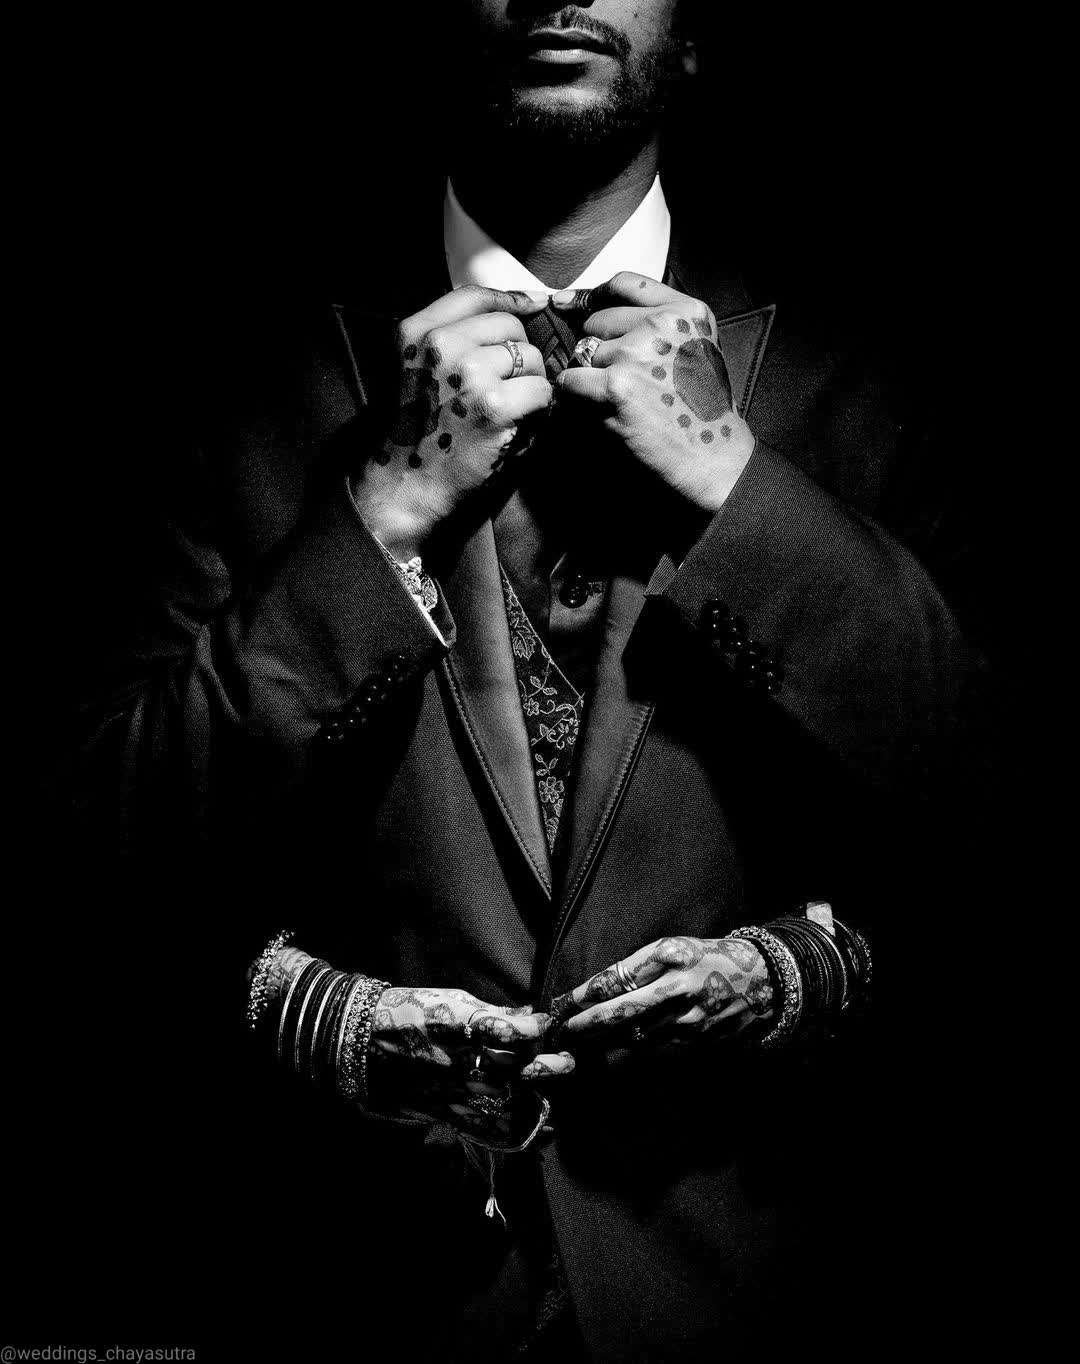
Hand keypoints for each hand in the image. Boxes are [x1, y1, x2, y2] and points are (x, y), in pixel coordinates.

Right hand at [352, 285, 553, 560]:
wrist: (408, 486)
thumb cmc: (420, 432)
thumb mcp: (419, 369)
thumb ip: (457, 337)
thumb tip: (523, 307)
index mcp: (417, 332)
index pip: (476, 295)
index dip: (511, 301)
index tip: (533, 307)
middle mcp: (441, 345)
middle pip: (511, 327)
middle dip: (519, 356)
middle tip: (506, 390)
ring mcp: (469, 373)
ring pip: (531, 358)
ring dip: (531, 384)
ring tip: (508, 410)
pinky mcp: (495, 406)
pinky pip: (541, 391)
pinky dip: (539, 410)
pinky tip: (516, 426)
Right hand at [368, 986, 573, 1142]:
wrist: (363, 1044)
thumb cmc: (411, 1013)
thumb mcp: (453, 1001)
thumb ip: (494, 1014)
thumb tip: (530, 1015)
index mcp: (463, 1028)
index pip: (515, 1032)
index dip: (538, 1028)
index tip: (549, 1023)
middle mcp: (462, 1063)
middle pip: (520, 1071)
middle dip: (549, 1066)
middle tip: (566, 1061)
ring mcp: (455, 1092)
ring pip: (510, 1103)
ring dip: (538, 1100)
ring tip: (554, 1097)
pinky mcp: (446, 1113)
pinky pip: (490, 1131)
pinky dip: (519, 1136)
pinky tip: (541, 1133)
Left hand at [552, 272, 754, 512]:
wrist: (714, 457)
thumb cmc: (704, 411)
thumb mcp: (697, 350)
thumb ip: (659, 324)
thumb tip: (592, 309)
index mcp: (686, 311)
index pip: (625, 283)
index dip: (594, 295)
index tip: (572, 304)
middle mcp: (662, 324)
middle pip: (597, 322)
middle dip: (599, 350)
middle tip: (622, 383)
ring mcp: (637, 353)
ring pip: (583, 354)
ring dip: (589, 377)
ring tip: (618, 402)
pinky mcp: (616, 386)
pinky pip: (570, 381)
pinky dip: (574, 397)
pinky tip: (597, 410)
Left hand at [553, 935, 774, 1048]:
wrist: (761, 982)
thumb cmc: (706, 958)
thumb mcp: (672, 948)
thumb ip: (635, 968)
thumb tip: (593, 992)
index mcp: (668, 958)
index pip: (614, 979)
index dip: (582, 996)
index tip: (558, 1004)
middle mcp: (676, 990)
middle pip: (619, 1013)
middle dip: (584, 1026)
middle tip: (559, 1031)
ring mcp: (687, 1022)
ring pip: (632, 1039)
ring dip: (600, 1045)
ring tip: (573, 1048)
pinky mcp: (695, 1044)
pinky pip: (652, 1052)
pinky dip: (626, 1056)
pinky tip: (607, 1057)